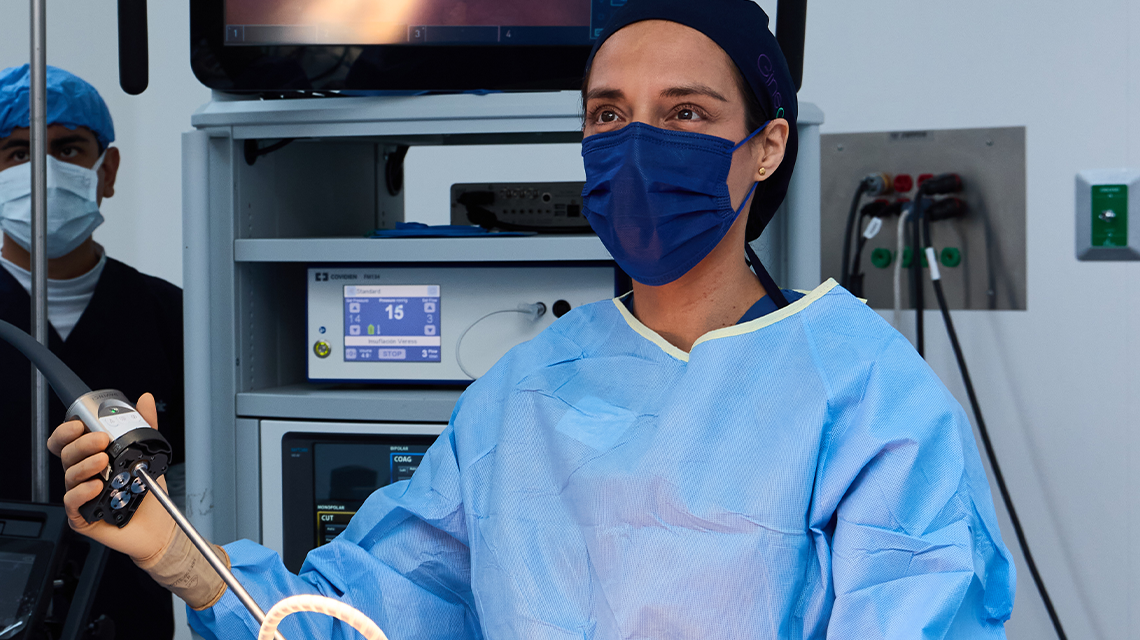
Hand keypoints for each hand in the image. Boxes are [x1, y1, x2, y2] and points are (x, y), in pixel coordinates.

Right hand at [47, 393, 176, 561]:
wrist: (159, 526)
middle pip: (67, 455)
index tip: (80, 424)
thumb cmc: (147, 492)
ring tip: (103, 461)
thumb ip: (145, 426)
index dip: (68, 431)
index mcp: (92, 458)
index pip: (68, 441)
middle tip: (101, 440)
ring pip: (69, 476)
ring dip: (85, 465)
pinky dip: (81, 492)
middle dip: (82, 444)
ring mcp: (82, 496)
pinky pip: (72, 502)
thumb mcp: (148, 454)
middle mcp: (84, 476)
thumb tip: (145, 400)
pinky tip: (95, 486)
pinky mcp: (83, 516)